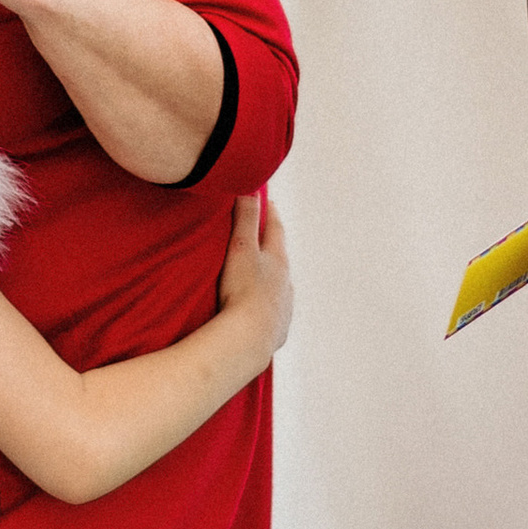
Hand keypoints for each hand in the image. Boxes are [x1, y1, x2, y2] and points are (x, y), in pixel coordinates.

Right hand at [219, 195, 291, 354]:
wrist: (250, 338)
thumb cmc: (243, 291)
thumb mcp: (241, 248)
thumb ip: (245, 219)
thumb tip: (250, 190)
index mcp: (278, 260)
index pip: (275, 228)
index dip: (269, 212)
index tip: (265, 200)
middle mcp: (286, 282)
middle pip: (279, 258)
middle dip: (270, 245)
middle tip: (260, 235)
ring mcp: (284, 306)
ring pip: (279, 286)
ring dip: (270, 278)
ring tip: (257, 275)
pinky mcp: (277, 329)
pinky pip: (273, 312)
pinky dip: (266, 306)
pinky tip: (257, 310)